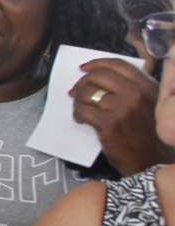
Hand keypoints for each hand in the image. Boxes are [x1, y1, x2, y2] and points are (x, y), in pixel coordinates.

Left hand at [71, 58, 174, 174]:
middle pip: (98, 76)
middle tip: (75, 91)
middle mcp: (135, 94)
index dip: (96, 63)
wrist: (150, 162)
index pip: (117, 65)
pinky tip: (81, 120)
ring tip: (81, 109)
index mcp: (147, 87)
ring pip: (87, 93)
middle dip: (82, 82)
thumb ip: (133, 89)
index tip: (84, 68)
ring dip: (78, 100)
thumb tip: (100, 78)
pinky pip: (82, 110)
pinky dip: (77, 114)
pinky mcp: (108, 123)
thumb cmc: (147, 135)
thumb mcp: (149, 105)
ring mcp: (121, 108)